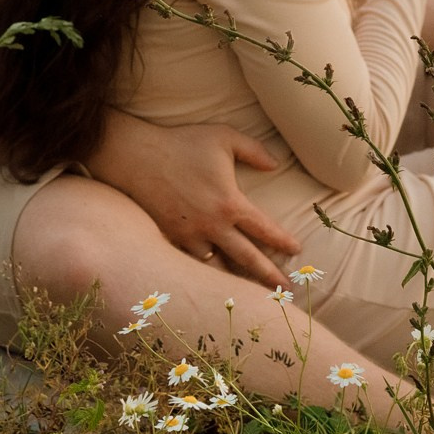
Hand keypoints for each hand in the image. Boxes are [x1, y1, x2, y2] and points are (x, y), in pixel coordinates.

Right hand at [84, 113, 299, 285]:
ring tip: (253, 296)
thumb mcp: (224, 137)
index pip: (264, 230)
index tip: (298, 252)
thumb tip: (275, 165)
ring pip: (219, 268)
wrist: (135, 157)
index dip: (283, 243)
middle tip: (286, 292)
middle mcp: (212, 226)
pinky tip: (214, 284)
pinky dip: (206, 275)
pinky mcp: (170, 239)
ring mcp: (189, 236)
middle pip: (247, 259)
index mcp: (230, 203)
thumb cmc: (182, 144)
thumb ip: (254, 151)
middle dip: (269, 276)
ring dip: (237, 283)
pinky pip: (192, 264)